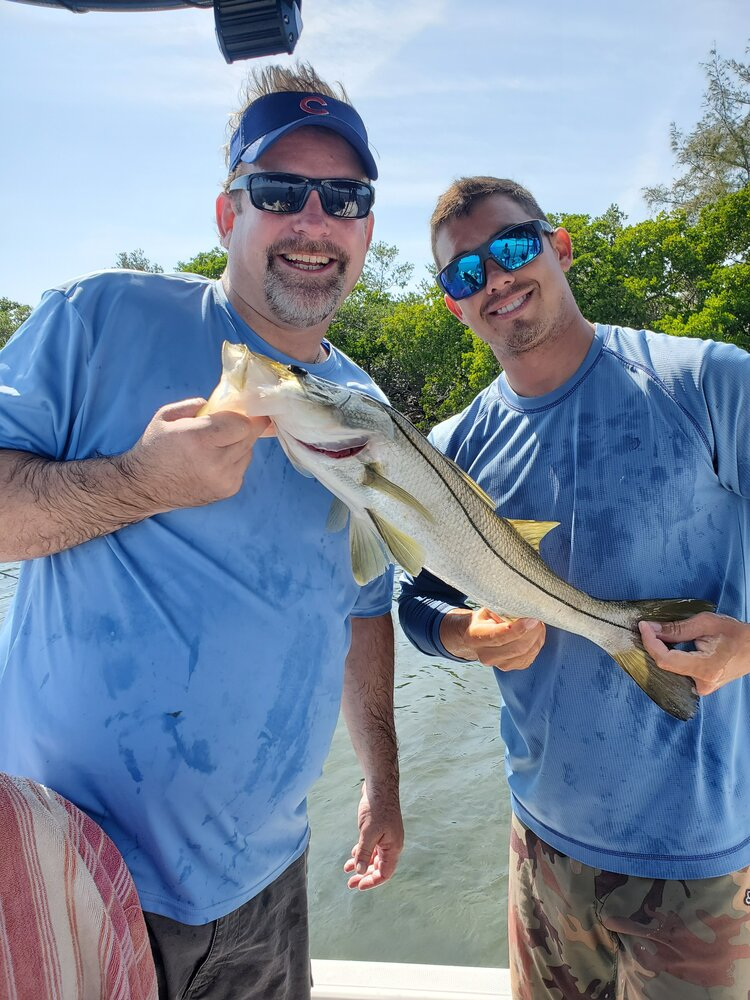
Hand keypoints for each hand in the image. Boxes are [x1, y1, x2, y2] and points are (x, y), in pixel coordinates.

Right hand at [122, 398, 270, 512]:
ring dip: (238, 444)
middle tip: (229, 425)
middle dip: (241, 427)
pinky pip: (242, 466)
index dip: (239, 416)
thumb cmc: (155, 447)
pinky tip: (214, 461)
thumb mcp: (167, 416)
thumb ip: (197, 404)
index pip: (243, 424)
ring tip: (216, 446)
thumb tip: (222, 404)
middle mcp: (215, 462)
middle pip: (250, 437)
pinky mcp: (228, 490)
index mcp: (199, 439)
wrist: (145, 487)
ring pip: (249, 451)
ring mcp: (224, 479)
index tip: (232, 413)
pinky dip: (234, 460)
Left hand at [343, 781, 402, 890]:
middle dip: (365, 876)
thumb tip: (360, 872)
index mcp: (393, 847)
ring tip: (347, 871)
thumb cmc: (377, 808)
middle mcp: (391, 844)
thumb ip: (364, 853)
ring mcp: (385, 837)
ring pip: (374, 857)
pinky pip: (371, 847)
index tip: (358, 886)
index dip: (372, 881)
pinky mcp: (378, 830)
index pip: (385, 873)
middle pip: (379, 867)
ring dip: (361, 865)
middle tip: (350, 884)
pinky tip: (352, 855)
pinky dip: (362, 853)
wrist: (379, 786)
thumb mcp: (368, 833)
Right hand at [439, 607, 545, 669]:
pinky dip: (537, 642)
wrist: (477, 636)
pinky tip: (535, 632)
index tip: (530, 618)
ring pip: (527, 652)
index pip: (498, 637)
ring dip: (537, 636)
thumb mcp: (487, 610)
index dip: (517, 629)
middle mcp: (486, 656)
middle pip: (517, 648)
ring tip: (537, 622)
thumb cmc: (484, 619)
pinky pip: (531, 656)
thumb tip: (523, 609)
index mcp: (475, 638)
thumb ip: (502, 611)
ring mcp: (500, 664)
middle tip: (538, 617)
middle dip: (532, 632)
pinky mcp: (513, 667)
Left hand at [639, 613, 749, 695]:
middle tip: (648, 627)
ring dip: (662, 651)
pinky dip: (671, 658)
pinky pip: (679, 673)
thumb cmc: (737, 634)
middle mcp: (702, 684)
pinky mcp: (703, 686)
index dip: (650, 642)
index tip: (644, 626)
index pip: (666, 659)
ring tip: (657, 634)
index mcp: (705, 668)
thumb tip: (652, 628)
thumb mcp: (706, 624)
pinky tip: (668, 646)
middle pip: (666, 665)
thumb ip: (677, 628)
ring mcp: (703, 688)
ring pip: (671, 670)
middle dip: (654, 645)